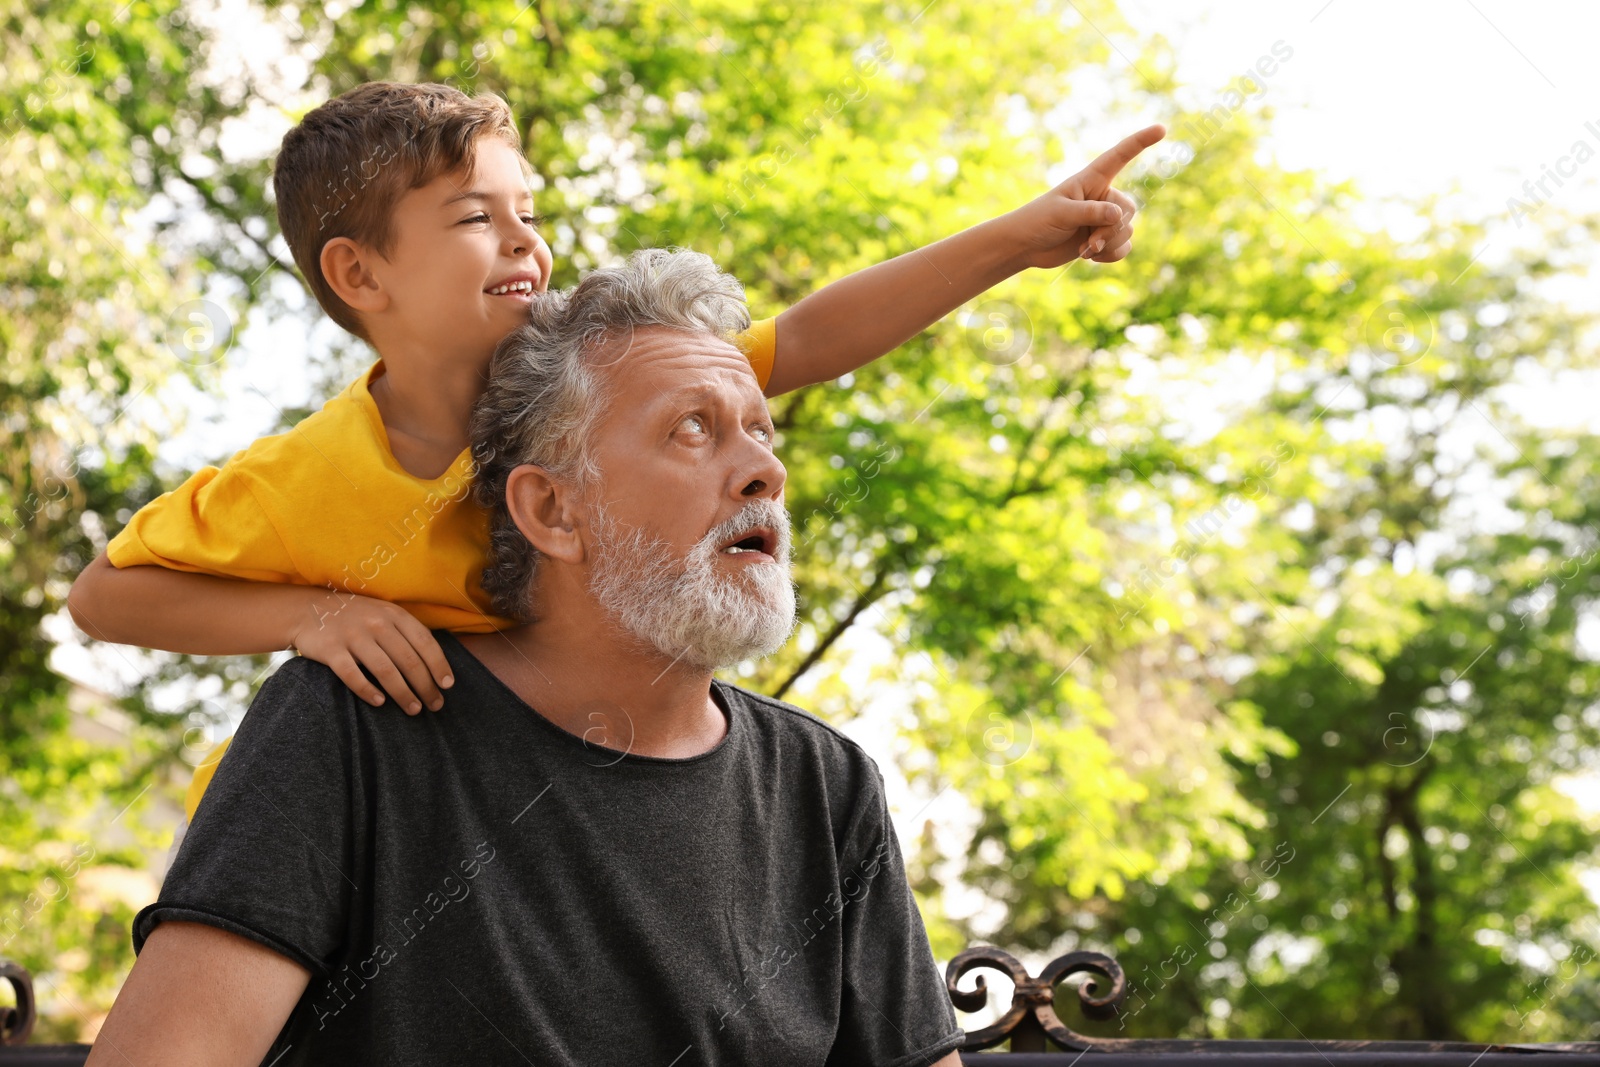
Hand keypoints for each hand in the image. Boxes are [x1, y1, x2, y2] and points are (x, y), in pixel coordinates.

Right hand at [291, 591, 453, 713]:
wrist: (308, 608)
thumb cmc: (357, 617)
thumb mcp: (384, 614)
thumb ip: (407, 633)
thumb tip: (435, 665)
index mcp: (394, 614)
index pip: (425, 642)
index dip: (439, 665)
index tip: (447, 685)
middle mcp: (376, 623)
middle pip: (409, 660)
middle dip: (426, 686)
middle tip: (435, 705)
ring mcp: (352, 635)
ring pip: (385, 670)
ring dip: (403, 693)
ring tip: (413, 709)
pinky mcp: (330, 649)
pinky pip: (352, 675)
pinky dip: (367, 691)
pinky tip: (379, 703)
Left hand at [1006, 123, 1165, 269]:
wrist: (1026, 246)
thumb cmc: (1038, 221)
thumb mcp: (1062, 213)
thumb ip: (1090, 212)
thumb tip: (1119, 216)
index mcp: (1091, 179)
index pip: (1120, 156)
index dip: (1141, 142)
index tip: (1161, 129)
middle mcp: (1102, 196)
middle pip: (1128, 210)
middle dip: (1111, 230)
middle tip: (1089, 241)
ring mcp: (1104, 219)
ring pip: (1127, 231)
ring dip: (1108, 245)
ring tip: (1085, 249)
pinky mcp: (1103, 239)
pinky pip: (1124, 248)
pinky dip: (1110, 255)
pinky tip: (1091, 257)